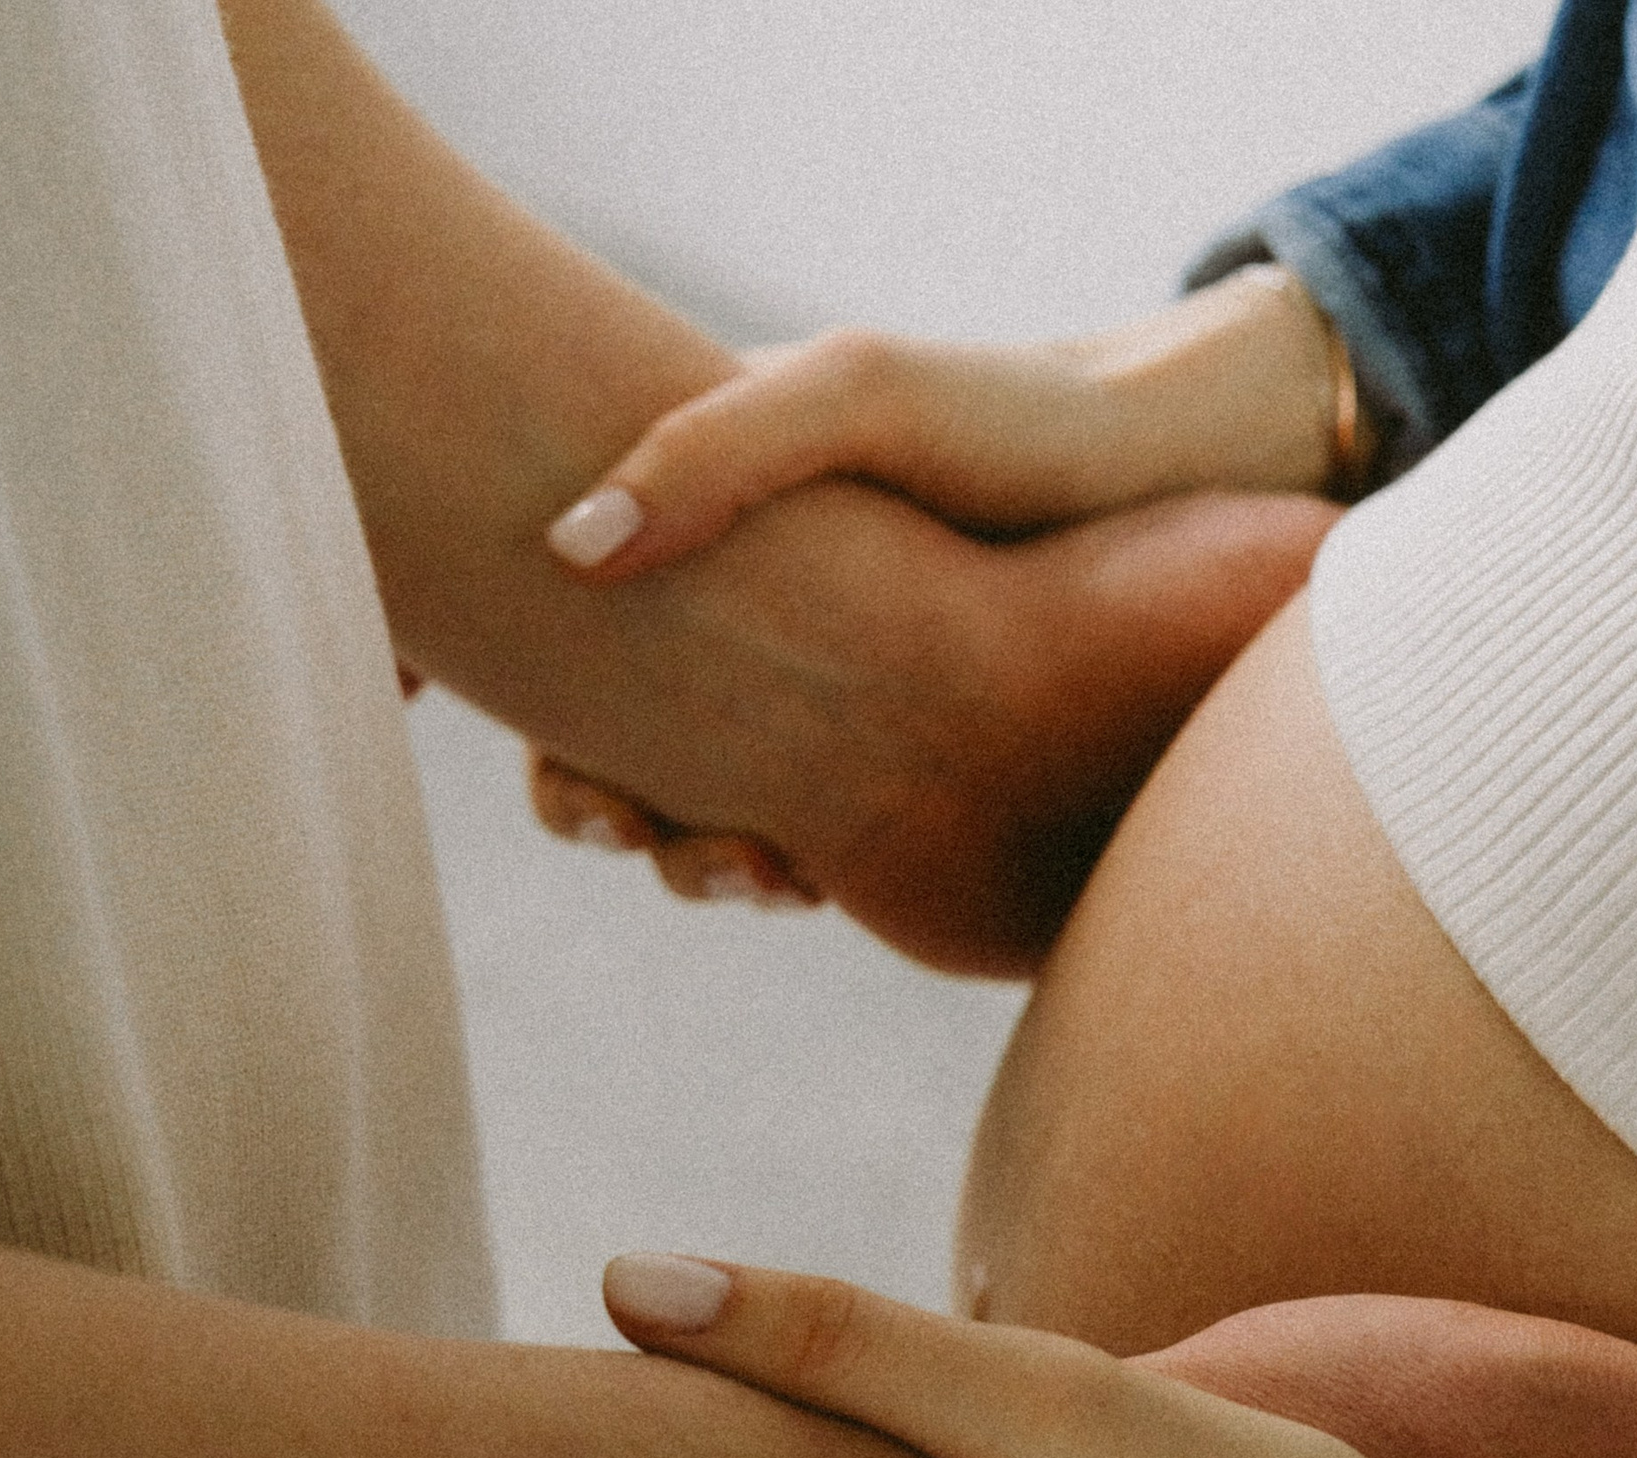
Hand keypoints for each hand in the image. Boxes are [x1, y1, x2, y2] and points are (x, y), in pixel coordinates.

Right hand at [522, 272, 1347, 929]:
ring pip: (688, 791)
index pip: (544, 585)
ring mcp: (814, 683)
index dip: (477, 649)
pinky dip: (766, 865)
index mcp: (709, 501)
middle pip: (600, 716)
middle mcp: (746, 598)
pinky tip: (800, 880)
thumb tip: (574, 549)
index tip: (452, 709)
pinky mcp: (887, 758)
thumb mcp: (855, 398)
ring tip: (744, 871)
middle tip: (623, 827)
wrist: (1184, 490)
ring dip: (683, 849)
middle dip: (586, 793)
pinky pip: (783, 828)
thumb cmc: (1015, 424)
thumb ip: (711, 452)